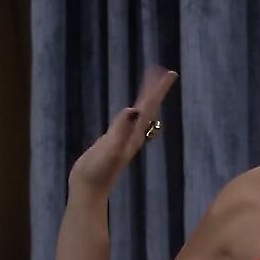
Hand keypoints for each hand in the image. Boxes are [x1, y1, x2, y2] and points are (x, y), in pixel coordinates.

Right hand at [68, 64, 178, 196]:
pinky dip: (133, 110)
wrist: (88, 188)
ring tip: (152, 82)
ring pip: (140, 112)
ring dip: (147, 97)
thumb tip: (134, 110)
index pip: (150, 106)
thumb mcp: (110, 149)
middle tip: (167, 71)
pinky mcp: (114, 141)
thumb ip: (121, 131)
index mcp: (135, 134)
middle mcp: (134, 135)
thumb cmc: (98, 172)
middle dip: (156, 89)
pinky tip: (132, 110)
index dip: (159, 89)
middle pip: (149, 107)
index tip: (171, 73)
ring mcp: (124, 138)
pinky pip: (127, 120)